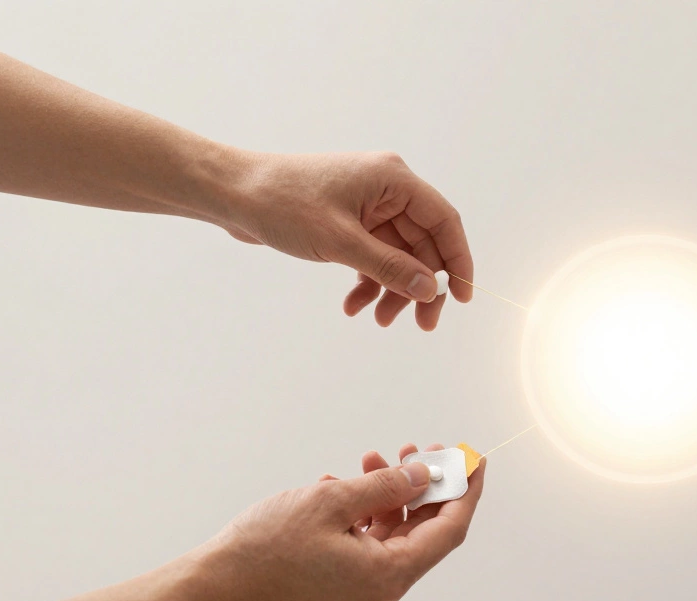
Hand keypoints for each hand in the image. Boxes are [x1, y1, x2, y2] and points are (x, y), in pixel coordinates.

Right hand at [196, 442, 483, 600]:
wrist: (214, 589)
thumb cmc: (266, 548)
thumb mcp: (333, 502)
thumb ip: (387, 486)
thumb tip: (424, 474)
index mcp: (391, 575)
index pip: (450, 529)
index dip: (466, 491)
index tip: (475, 459)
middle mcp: (384, 591)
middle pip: (424, 531)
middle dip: (423, 486)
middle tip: (419, 447)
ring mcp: (362, 593)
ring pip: (393, 534)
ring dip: (388, 494)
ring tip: (370, 458)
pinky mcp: (341, 588)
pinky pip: (368, 544)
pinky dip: (364, 513)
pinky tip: (343, 484)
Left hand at [220, 152, 474, 329]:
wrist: (232, 193)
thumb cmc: (282, 203)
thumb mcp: (340, 242)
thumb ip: (390, 267)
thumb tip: (432, 291)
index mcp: (393, 179)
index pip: (443, 221)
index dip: (459, 260)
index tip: (463, 298)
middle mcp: (386, 190)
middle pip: (423, 244)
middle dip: (421, 286)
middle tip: (422, 324)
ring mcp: (368, 206)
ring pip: (398, 256)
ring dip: (392, 289)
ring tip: (380, 319)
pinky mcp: (349, 222)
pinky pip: (374, 257)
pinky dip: (369, 282)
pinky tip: (353, 306)